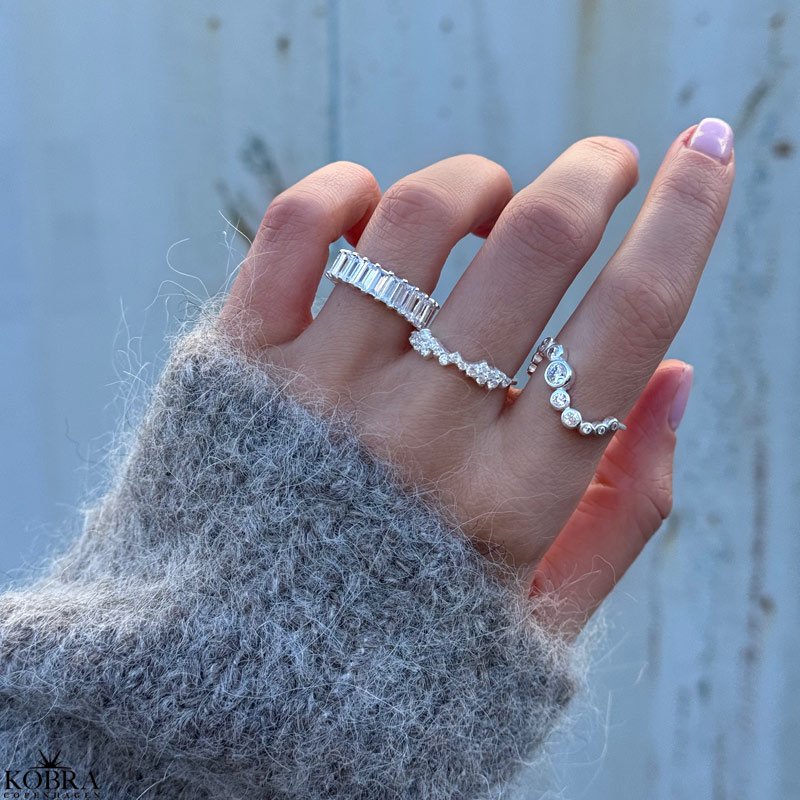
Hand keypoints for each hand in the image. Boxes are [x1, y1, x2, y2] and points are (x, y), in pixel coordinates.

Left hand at [221, 119, 733, 636]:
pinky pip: (300, 227)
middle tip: (607, 163)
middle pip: (537, 246)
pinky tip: (372, 207)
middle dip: (594, 176)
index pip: (630, 323)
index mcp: (512, 501)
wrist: (231, 678)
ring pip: (419, 217)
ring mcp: (323, 392)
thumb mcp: (538, 619)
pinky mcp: (240, 363)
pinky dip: (346, 189)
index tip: (707, 151)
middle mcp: (421, 436)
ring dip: (477, 181)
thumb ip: (625, 508)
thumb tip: (678, 376)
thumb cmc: (396, 647)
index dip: (687, 218)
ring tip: (490, 198)